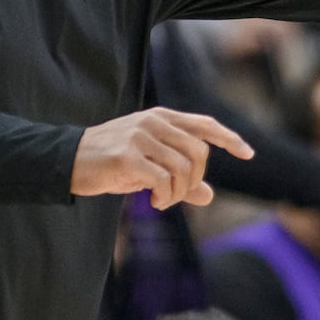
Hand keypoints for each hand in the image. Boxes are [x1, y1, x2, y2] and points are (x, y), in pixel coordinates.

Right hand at [72, 107, 253, 209]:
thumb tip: (208, 195)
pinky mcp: (128, 155)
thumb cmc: (112, 164)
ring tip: (161, 200)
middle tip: (177, 194)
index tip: (249, 154)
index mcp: (162, 118)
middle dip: (195, 180)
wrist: (70, 161)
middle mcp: (154, 122)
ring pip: (183, 169)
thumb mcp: (149, 167)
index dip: (229, 139)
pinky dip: (165, 197)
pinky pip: (163, 181)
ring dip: (178, 193)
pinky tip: (152, 200)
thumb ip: (179, 178)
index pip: (205, 124)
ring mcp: (141, 136)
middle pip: (199, 152)